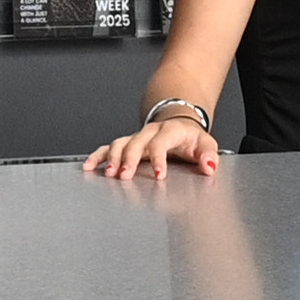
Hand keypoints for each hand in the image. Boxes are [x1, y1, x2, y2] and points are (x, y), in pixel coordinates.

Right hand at [85, 112, 222, 180]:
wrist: (180, 123)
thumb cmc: (191, 138)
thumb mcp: (206, 144)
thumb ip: (209, 155)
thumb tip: (209, 166)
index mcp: (170, 130)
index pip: (161, 142)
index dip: (158, 158)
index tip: (158, 175)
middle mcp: (150, 131)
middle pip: (136, 142)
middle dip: (129, 159)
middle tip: (125, 176)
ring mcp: (137, 137)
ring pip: (120, 143)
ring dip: (112, 158)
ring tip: (108, 174)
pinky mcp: (127, 142)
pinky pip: (109, 147)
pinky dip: (98, 156)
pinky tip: (89, 166)